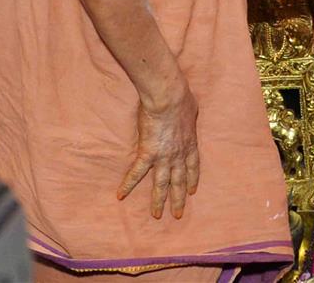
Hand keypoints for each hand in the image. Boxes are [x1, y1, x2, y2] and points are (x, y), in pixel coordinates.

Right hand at [117, 81, 199, 219]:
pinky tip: (120, 195)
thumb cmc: (181, 98)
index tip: (191, 191)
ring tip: (157, 215)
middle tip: (178, 214)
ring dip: (159, 201)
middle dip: (179, 199)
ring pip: (162, 184)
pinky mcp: (147, 153)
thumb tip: (186, 114)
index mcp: (190, 143)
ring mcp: (164, 156)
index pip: (193, 166)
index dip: (192, 180)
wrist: (168, 98)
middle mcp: (178, 154)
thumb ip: (188, 118)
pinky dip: (128, 184)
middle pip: (180, 181)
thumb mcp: (192, 110)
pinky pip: (136, 173)